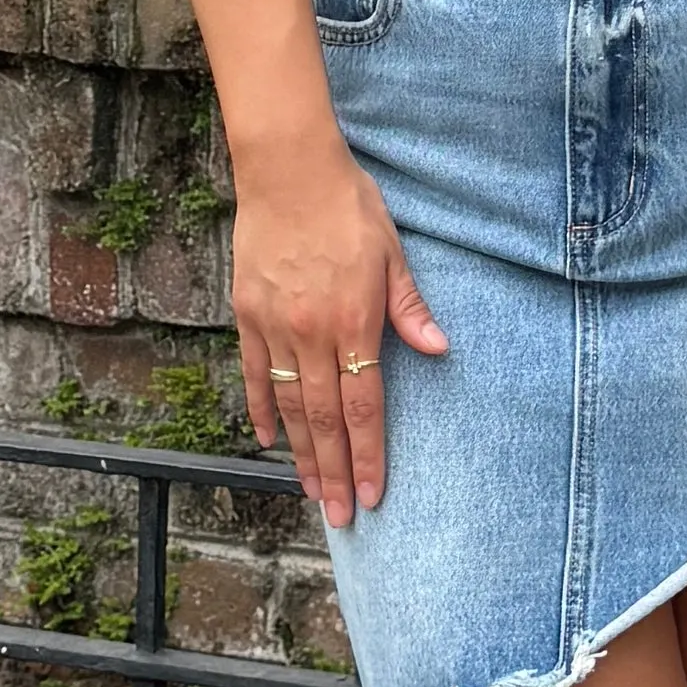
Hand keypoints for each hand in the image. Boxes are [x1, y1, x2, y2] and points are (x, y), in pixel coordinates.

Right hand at [226, 131, 447, 531]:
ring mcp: (276, 326)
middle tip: (341, 516)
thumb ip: (409, 307)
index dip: (368, 455)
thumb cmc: (348, 207)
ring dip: (302, 454)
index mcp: (353, 322)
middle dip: (335, 472)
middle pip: (325, 420)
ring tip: (311, 491)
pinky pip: (256, 373)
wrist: (287, 170)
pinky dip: (263, 408)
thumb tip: (437, 348)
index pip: (364, 406)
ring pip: (290, 406)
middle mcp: (312, 333)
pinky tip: (269, 439)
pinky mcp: (248, 314)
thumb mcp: (392, 253)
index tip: (373, 494)